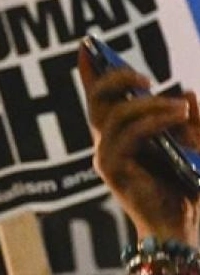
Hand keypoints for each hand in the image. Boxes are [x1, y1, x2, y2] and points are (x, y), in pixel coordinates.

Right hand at [78, 44, 199, 245]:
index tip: (87, 45)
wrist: (181, 228)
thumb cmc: (186, 189)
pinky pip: (129, 134)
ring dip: (148, 103)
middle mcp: (107, 144)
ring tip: (179, 105)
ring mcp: (105, 156)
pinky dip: (154, 120)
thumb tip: (185, 92)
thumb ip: (192, 120)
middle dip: (115, 78)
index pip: (99, 98)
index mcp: (120, 136)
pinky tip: (177, 115)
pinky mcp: (111, 169)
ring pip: (115, 114)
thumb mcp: (196, 145)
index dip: (91, 72)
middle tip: (145, 76)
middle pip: (98, 100)